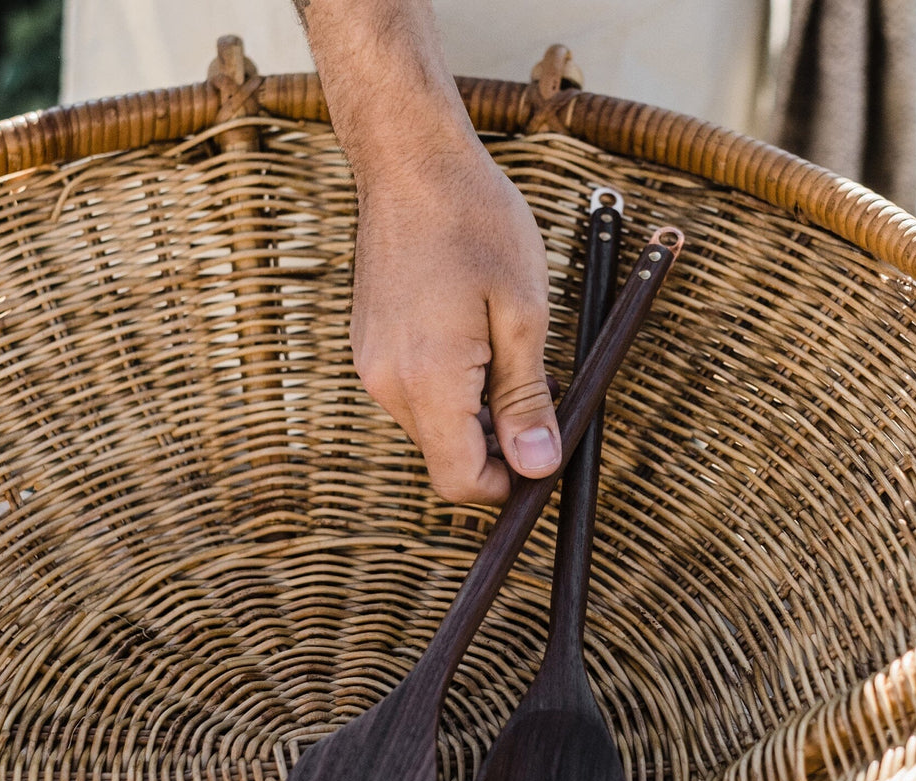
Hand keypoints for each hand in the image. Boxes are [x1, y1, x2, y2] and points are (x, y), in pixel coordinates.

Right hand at [349, 140, 559, 503]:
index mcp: (427, 380)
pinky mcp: (371, 350)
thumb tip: (538, 467)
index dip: (509, 484)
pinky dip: (455, 387)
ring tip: (511, 351)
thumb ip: (527, 400)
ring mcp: (373, 367)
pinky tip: (478, 338)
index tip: (544, 453)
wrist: (410, 162)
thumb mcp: (523, 314)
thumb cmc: (475, 222)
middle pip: (448, 458)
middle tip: (543, 389)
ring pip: (436, 427)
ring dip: (479, 412)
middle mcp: (388, 384)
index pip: (461, 481)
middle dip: (499, 443)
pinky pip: (419, 395)